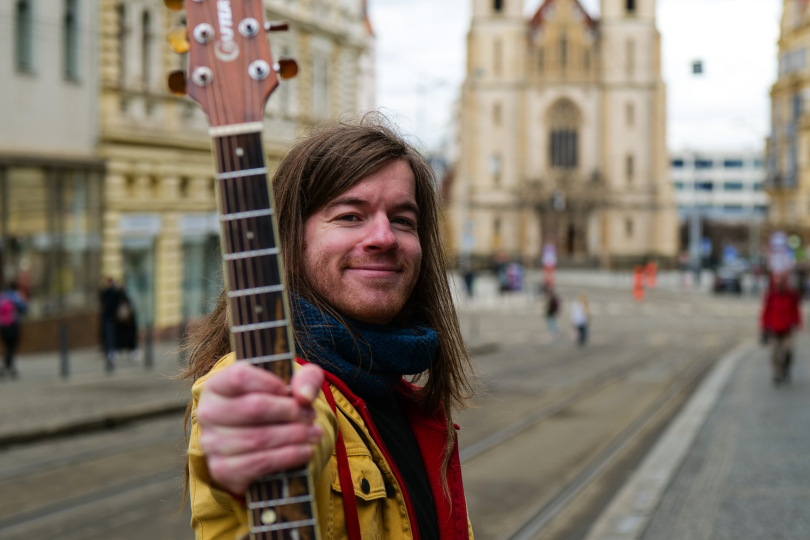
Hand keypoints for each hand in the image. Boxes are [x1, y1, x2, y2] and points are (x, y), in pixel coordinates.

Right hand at [196, 362, 324, 495]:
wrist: (262, 444)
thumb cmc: (276, 405)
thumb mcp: (293, 384)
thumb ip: (306, 378)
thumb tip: (304, 395)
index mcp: (217, 385)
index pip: (240, 377)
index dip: (271, 383)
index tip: (290, 392)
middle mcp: (208, 413)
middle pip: (253, 408)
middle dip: (290, 412)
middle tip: (310, 416)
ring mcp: (211, 443)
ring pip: (258, 438)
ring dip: (293, 436)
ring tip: (313, 433)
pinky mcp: (222, 469)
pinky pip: (259, 463)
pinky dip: (287, 457)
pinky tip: (305, 451)